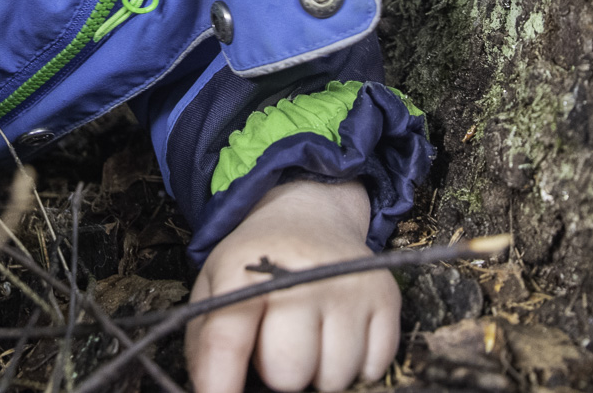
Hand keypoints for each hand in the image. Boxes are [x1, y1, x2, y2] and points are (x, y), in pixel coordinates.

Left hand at [185, 179, 398, 392]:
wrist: (308, 216)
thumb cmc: (258, 264)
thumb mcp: (216, 286)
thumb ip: (207, 343)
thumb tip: (215, 392)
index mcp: (246, 269)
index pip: (227, 339)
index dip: (220, 382)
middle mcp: (303, 274)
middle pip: (288, 372)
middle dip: (278, 371)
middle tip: (276, 343)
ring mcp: (348, 285)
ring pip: (333, 378)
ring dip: (318, 371)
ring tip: (308, 335)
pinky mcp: (385, 297)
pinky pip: (372, 370)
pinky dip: (355, 365)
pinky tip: (338, 334)